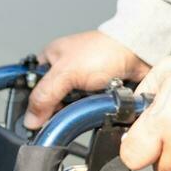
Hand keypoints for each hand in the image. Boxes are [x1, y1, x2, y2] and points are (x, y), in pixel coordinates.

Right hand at [22, 30, 151, 129]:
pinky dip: (91, 109)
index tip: (37, 118)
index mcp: (49, 59)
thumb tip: (30, 119)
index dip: (33, 103)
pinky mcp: (96, 92)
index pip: (30, 86)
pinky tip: (96, 104)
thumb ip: (45, 96)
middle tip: (68, 105)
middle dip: (60, 106)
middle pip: (51, 100)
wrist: (139, 53)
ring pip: (70, 107)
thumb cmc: (104, 51)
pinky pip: (87, 108)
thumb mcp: (66, 73)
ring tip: (87, 100)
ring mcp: (80, 82)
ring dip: (78, 108)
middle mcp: (63, 70)